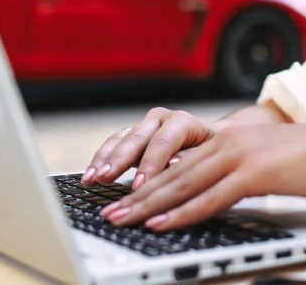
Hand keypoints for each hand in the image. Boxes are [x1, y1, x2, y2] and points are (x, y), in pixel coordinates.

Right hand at [83, 108, 218, 188]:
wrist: (213, 139)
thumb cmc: (215, 151)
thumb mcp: (212, 155)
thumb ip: (193, 158)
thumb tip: (175, 163)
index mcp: (183, 122)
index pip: (164, 141)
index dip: (151, 164)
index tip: (139, 186)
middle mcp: (161, 120)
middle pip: (137, 138)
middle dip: (119, 160)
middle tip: (105, 178)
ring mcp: (144, 127)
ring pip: (121, 139)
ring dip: (104, 160)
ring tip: (92, 179)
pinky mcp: (133, 137)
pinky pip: (113, 145)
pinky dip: (101, 160)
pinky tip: (90, 177)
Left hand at [100, 121, 305, 230]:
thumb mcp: (265, 163)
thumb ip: (237, 174)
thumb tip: (214, 193)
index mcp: (227, 137)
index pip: (178, 162)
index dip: (147, 180)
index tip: (122, 196)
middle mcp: (227, 141)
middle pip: (172, 172)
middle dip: (136, 195)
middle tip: (109, 211)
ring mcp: (239, 155)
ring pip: (183, 183)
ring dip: (149, 204)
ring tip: (123, 219)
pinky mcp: (254, 172)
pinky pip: (210, 197)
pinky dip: (183, 212)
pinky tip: (163, 222)